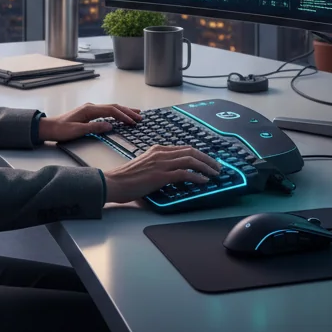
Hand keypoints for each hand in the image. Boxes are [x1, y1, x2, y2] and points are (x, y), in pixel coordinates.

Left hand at [37, 102, 142, 142]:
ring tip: (136, 114)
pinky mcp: (89, 114)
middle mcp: (91, 107)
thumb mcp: (77, 131)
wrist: (48, 128)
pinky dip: (116, 113)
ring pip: (111, 108)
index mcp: (89, 109)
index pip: (111, 110)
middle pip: (114, 107)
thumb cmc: (61, 130)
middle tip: (140, 117)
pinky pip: (107, 111)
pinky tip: (121, 116)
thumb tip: (110, 125)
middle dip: (128, 111)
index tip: (133, 122)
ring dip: (124, 111)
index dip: (123, 116)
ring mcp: (90, 109)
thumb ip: (94, 128)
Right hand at [103, 145, 221, 203]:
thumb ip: (159, 164)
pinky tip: (204, 181)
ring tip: (214, 174)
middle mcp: (161, 153)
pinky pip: (184, 173)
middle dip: (207, 159)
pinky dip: (197, 176)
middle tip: (217, 167)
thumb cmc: (126, 178)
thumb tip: (174, 172)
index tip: (208, 161)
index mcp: (157, 149)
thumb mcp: (145, 165)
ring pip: (190, 160)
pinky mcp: (160, 175)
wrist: (114, 182)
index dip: (199, 154)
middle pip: (191, 151)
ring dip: (206, 167)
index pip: (184, 149)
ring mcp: (161, 163)